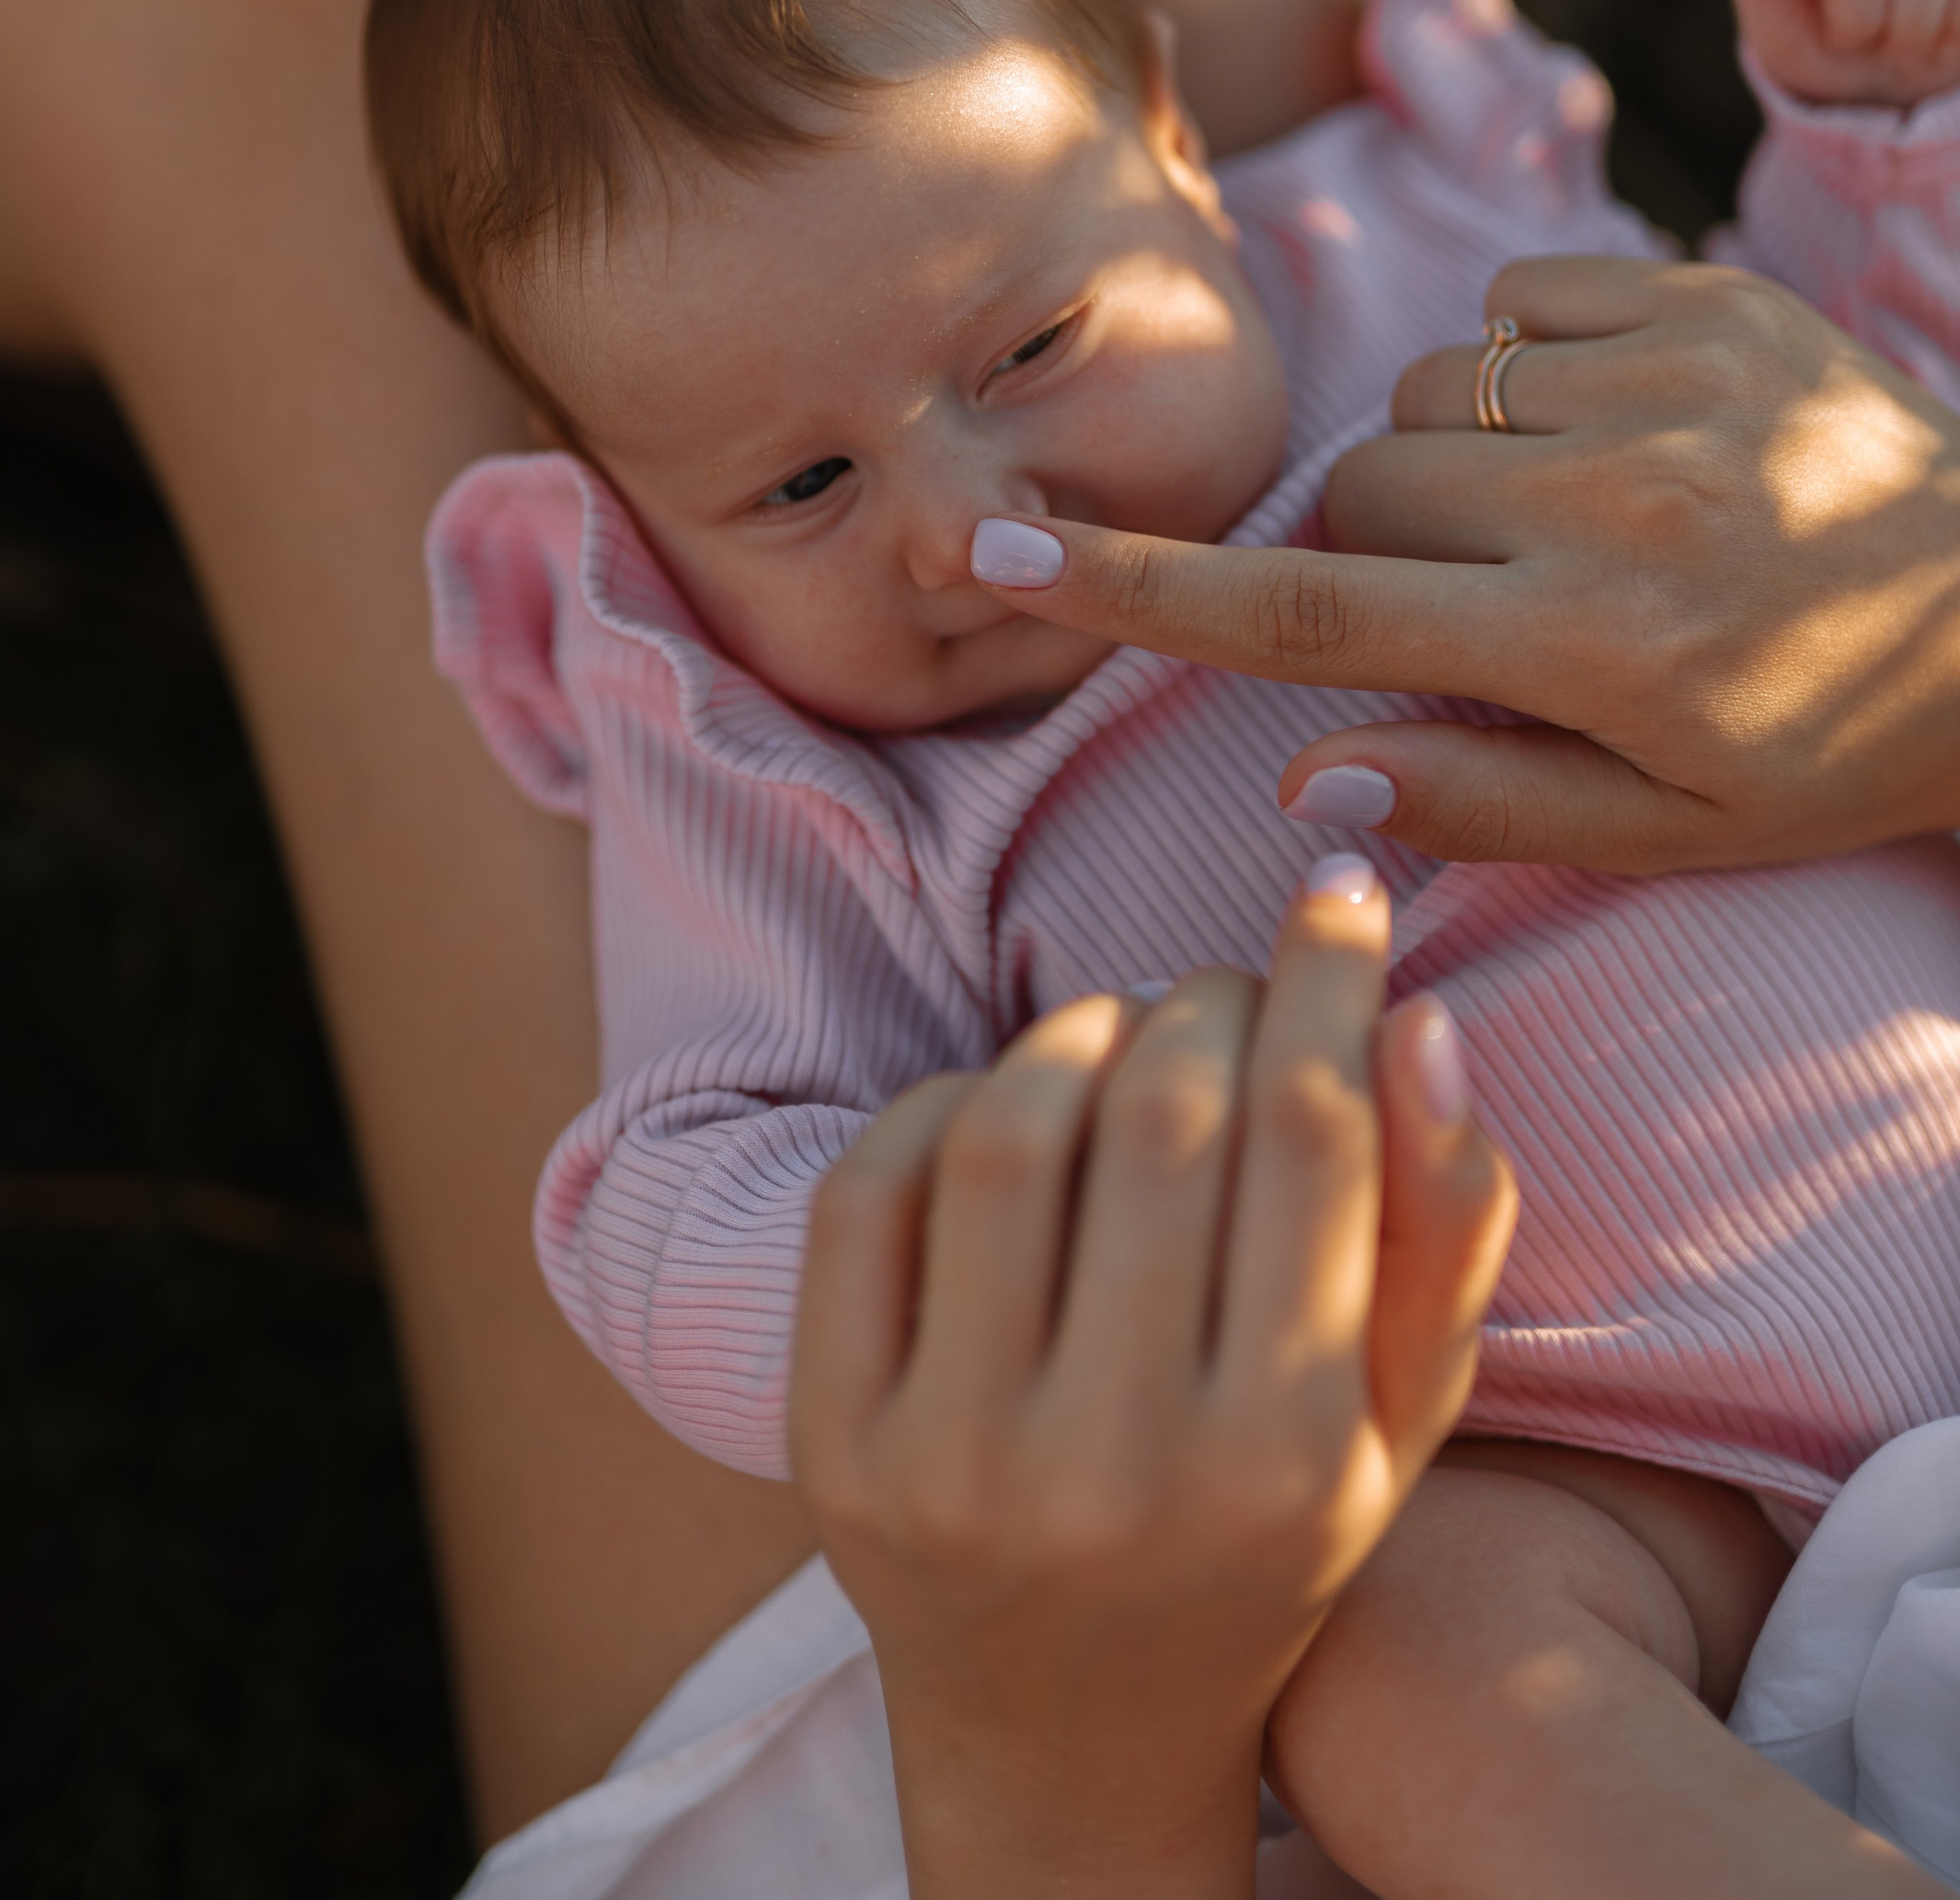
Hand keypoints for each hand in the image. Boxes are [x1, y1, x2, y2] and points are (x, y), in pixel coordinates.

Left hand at [790, 864, 1513, 1899]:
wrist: (1070, 1739)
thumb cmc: (1268, 1543)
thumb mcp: (1403, 1421)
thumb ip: (1446, 1223)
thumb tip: (1420, 1015)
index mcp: (1287, 1461)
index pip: (1311, 1137)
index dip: (1328, 979)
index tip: (1339, 890)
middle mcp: (1118, 1466)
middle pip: (1168, 1115)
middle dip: (1210, 998)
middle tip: (1227, 989)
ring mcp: (956, 1457)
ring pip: (1013, 1130)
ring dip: (1079, 1030)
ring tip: (1125, 1035)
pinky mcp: (836, 1442)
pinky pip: (874, 1187)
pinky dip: (949, 1099)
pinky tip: (1010, 1110)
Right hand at [967, 255, 1959, 871]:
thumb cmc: (1833, 747)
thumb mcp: (1669, 830)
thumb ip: (1477, 796)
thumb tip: (1300, 774)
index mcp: (1588, 643)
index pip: (1303, 611)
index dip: (1130, 591)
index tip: (990, 551)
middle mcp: (1611, 497)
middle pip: (1354, 489)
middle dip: (1361, 548)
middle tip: (1463, 604)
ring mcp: (1667, 377)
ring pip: (1427, 396)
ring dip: (1443, 460)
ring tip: (1554, 517)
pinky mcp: (1711, 297)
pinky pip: (1518, 305)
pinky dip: (1518, 368)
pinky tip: (1603, 433)